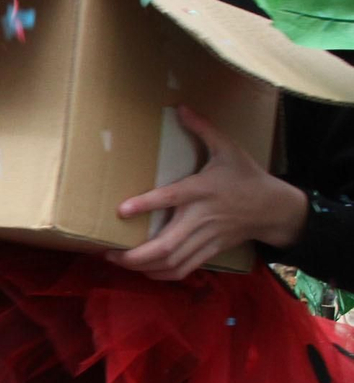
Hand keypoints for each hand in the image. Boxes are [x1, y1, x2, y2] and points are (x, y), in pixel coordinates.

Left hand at [106, 107, 308, 280]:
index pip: (171, 198)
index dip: (146, 204)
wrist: (275, 208)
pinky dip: (163, 275)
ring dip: (143, 267)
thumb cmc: (246, 176)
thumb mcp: (228, 148)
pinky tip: (144, 272)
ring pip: (173, 261)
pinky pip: (185, 269)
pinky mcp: (211, 251)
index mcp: (202, 190)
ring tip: (118, 262)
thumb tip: (181, 107)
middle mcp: (202, 217)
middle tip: (108, 253)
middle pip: (167, 244)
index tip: (121, 210)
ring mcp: (207, 238)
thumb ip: (203, 129)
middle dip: (135, 254)